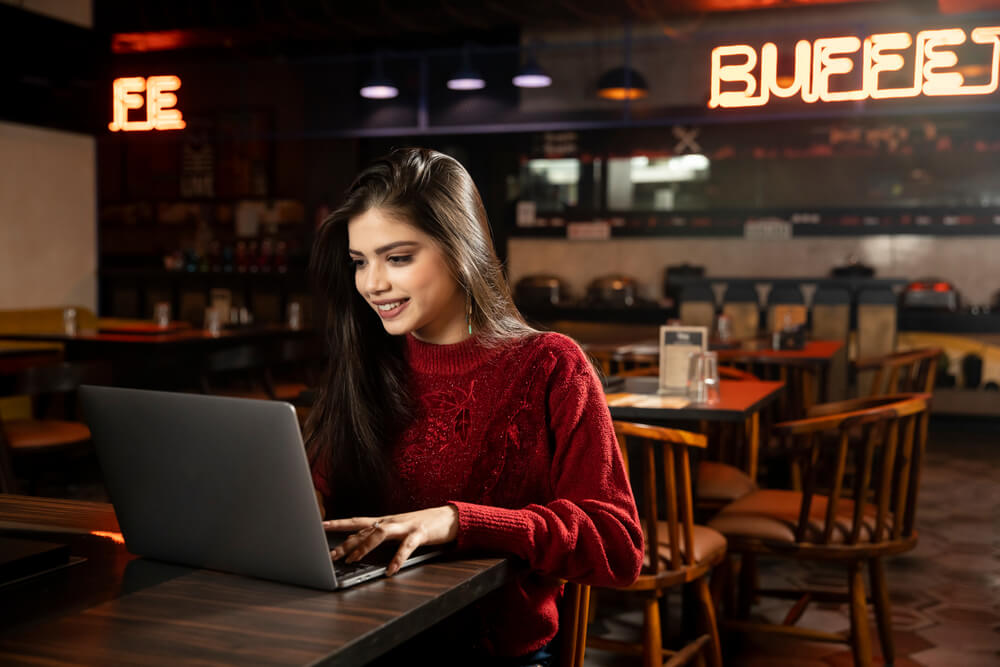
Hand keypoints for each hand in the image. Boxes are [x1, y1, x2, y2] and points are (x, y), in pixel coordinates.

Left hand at [323, 505, 458, 575]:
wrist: (449, 517)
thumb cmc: (422, 525)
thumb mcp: (398, 530)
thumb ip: (380, 536)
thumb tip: (359, 545)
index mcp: (385, 521)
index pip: (357, 521)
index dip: (339, 523)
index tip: (321, 525)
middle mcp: (392, 522)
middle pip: (364, 530)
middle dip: (345, 543)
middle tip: (330, 554)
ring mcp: (406, 526)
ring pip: (380, 534)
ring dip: (364, 547)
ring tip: (353, 560)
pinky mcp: (420, 533)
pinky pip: (407, 546)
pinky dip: (398, 558)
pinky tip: (391, 570)